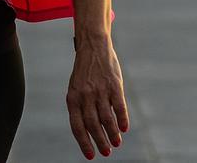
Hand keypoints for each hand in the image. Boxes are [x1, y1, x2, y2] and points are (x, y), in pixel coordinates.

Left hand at [66, 35, 128, 158]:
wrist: (93, 44)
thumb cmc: (85, 71)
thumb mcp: (76, 87)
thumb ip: (81, 107)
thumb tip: (89, 132)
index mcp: (73, 97)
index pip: (77, 126)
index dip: (84, 143)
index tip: (91, 155)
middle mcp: (85, 95)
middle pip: (93, 125)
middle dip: (100, 142)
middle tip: (106, 152)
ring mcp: (100, 90)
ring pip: (107, 119)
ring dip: (112, 134)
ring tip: (116, 143)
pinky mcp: (114, 85)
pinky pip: (119, 107)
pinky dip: (122, 120)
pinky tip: (124, 128)